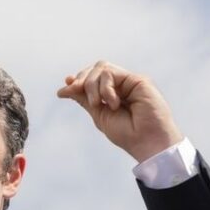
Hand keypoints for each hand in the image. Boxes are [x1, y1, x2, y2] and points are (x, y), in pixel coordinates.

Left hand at [57, 61, 183, 162]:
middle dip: (81, 80)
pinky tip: (113, 103)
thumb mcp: (99, 115)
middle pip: (95, 69)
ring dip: (92, 85)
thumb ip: (84, 100)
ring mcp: (129, 81)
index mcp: (112, 95)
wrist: (146, 141)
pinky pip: (111, 73)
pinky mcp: (137, 79)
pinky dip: (105, 88)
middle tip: (75, 91)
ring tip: (98, 104)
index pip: (92, 79)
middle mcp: (121, 85)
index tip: (63, 90)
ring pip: (101, 68)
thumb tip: (63, 88)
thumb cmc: (126, 133)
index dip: (77, 80)